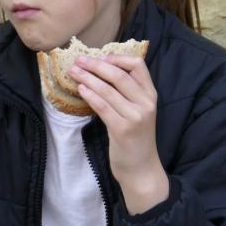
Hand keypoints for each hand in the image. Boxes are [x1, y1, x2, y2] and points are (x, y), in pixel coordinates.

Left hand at [70, 54, 169, 213]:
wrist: (141, 168)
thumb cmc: (135, 138)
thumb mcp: (139, 111)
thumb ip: (128, 93)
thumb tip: (103, 70)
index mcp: (151, 95)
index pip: (138, 65)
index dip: (118, 58)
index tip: (101, 56)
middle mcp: (146, 103)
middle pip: (119, 75)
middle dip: (96, 65)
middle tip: (79, 60)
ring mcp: (135, 117)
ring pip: (108, 90)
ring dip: (88, 78)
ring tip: (74, 72)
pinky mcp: (122, 129)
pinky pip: (103, 107)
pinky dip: (90, 95)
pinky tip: (80, 89)